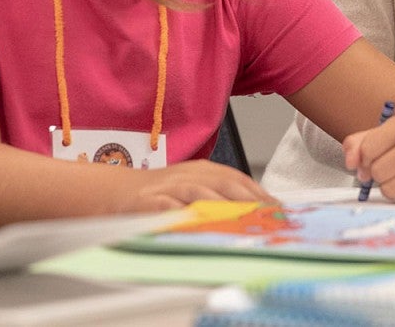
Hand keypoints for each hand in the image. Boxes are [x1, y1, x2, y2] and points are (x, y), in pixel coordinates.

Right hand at [125, 160, 276, 211]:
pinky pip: (165, 207)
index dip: (258, 193)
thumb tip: (259, 212)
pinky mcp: (146, 201)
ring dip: (219, 205)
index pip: (236, 178)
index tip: (278, 209)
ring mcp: (167, 187)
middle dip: (246, 199)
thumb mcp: (194, 189)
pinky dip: (179, 214)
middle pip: (222, 183)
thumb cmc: (162, 193)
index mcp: (203, 171)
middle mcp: (188, 175)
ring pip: (197, 192)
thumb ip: (221, 197)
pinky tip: (192, 223)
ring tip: (238, 220)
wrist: (116, 190)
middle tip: (265, 217)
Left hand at [342, 115, 394, 203]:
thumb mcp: (386, 133)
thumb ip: (359, 144)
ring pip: (389, 190)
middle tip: (393, 165)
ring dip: (391, 186)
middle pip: (377, 172)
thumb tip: (349, 163)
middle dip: (379, 173)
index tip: (377, 154)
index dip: (366, 157)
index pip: (367, 150)